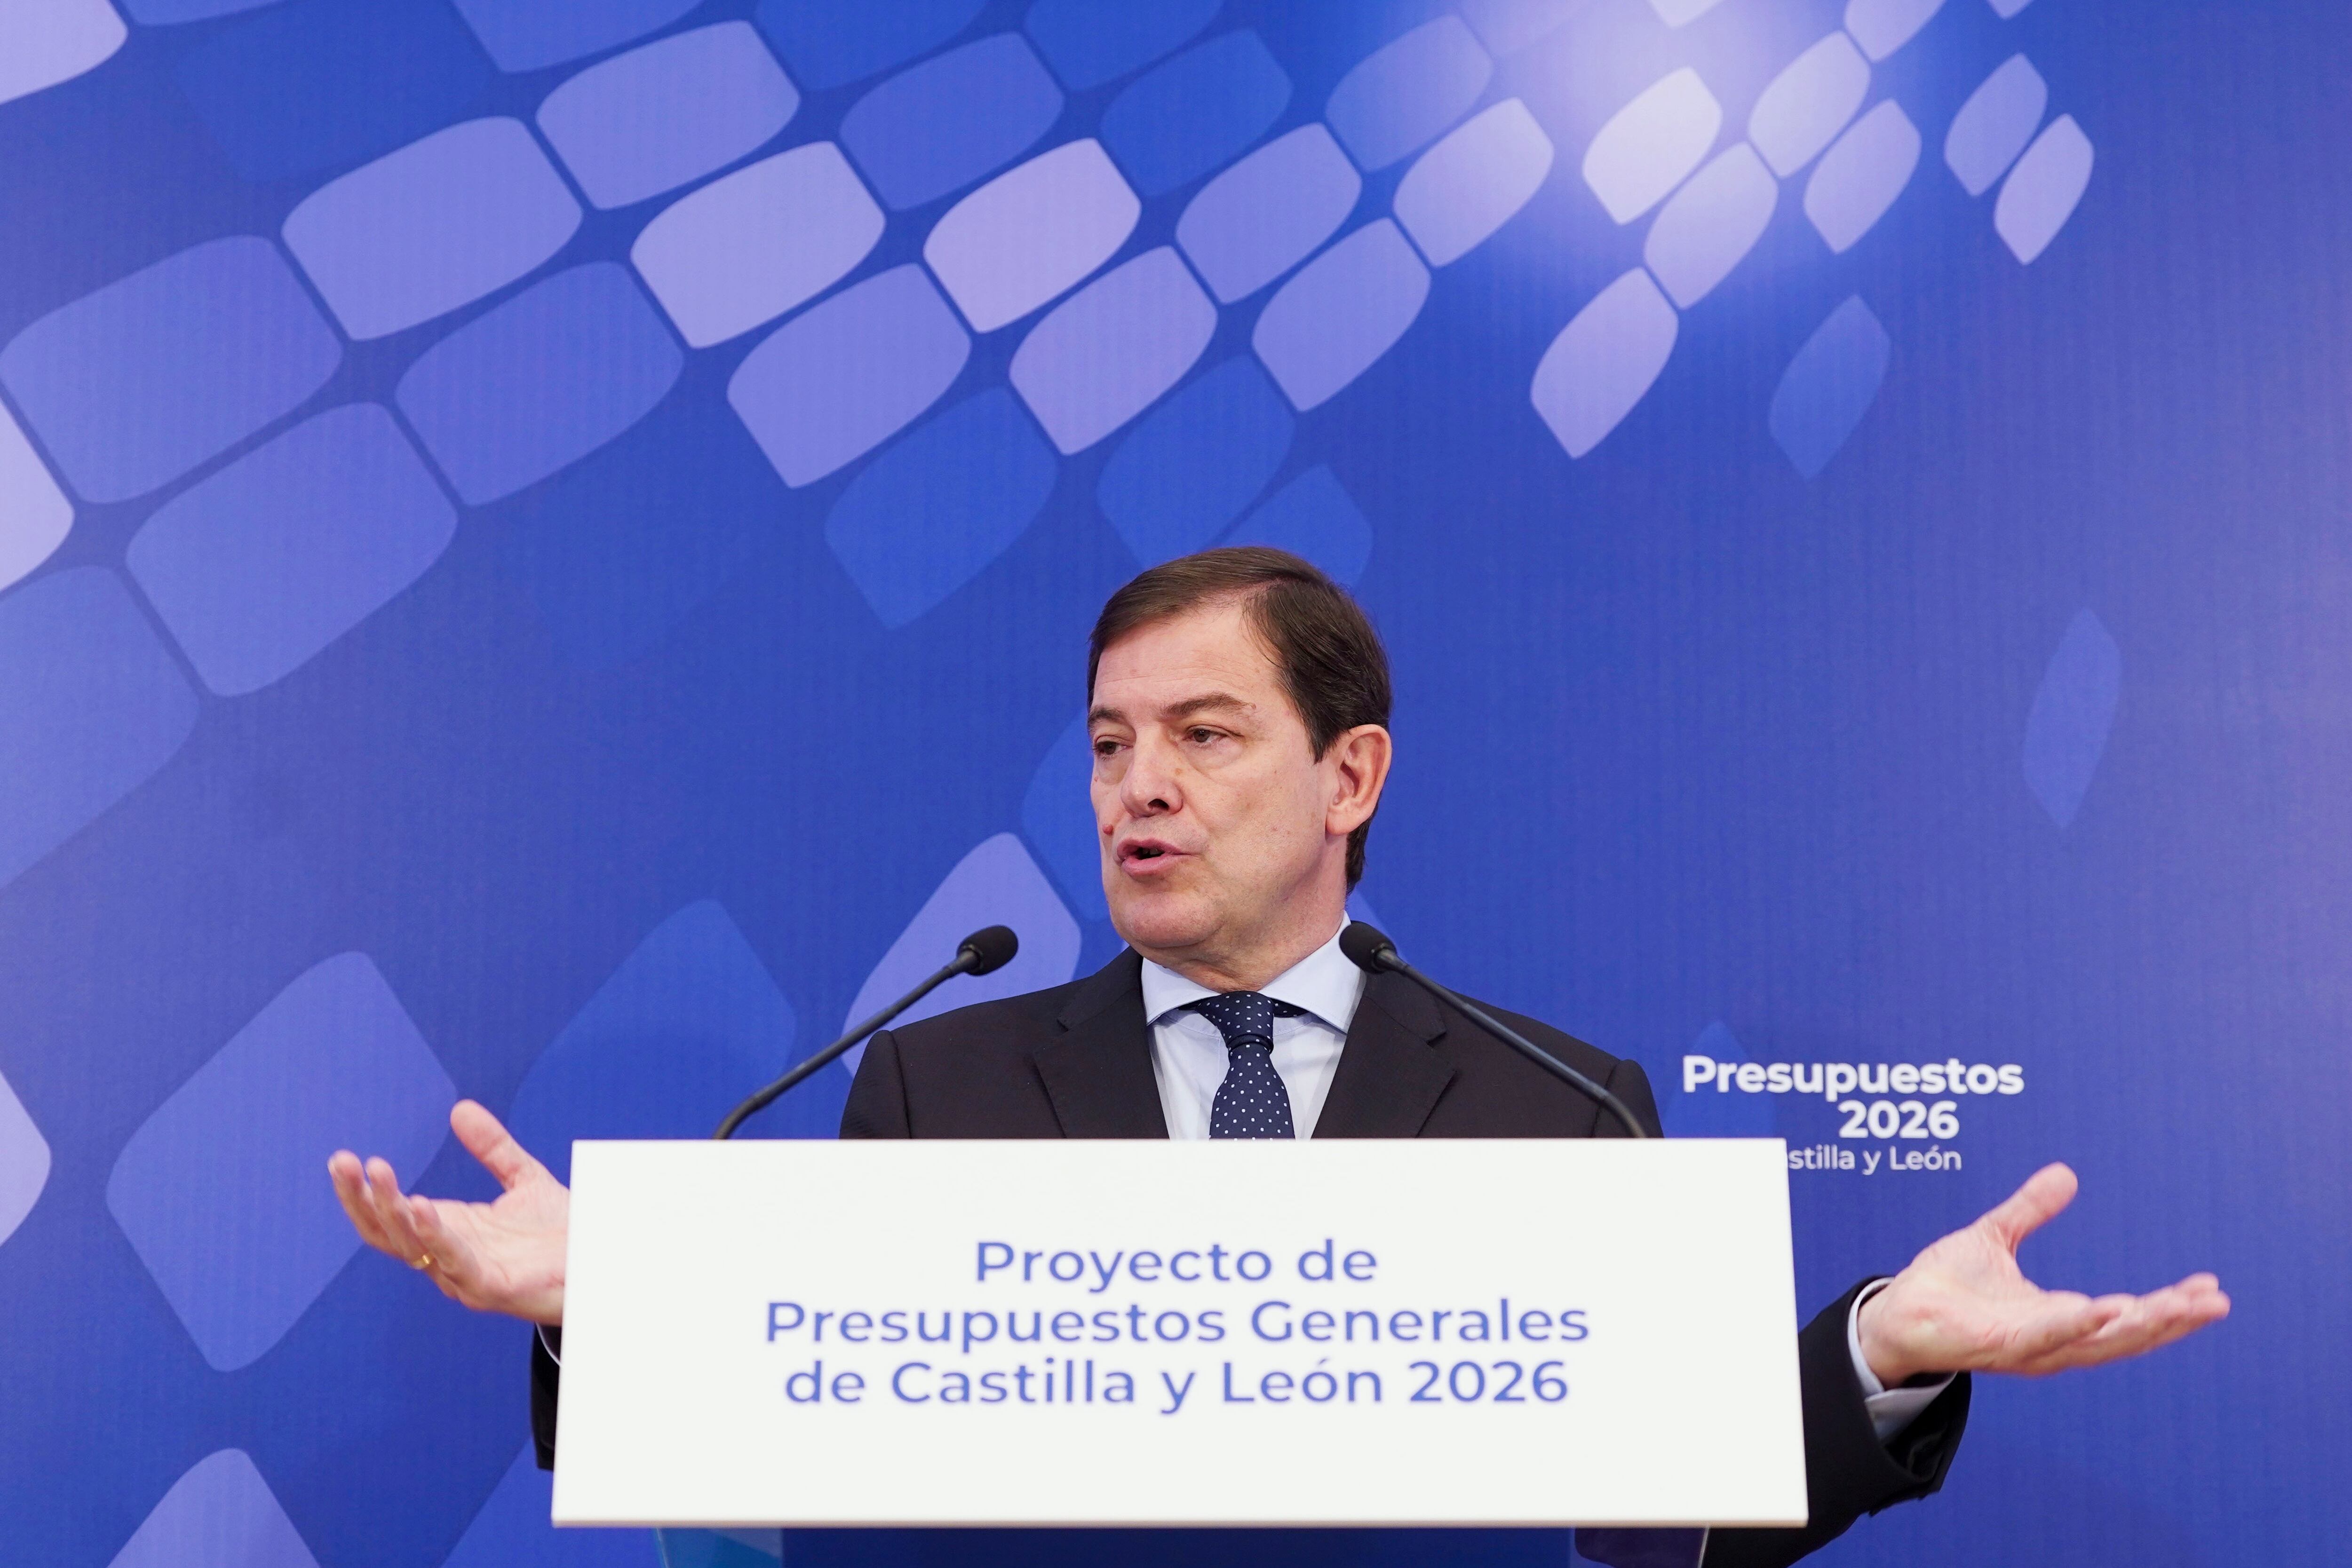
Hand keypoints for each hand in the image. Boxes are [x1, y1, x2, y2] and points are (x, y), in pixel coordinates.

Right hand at [328, 1100, 568, 1324]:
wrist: (601, 1261)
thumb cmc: (561, 1232)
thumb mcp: (523, 1179)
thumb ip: (493, 1148)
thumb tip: (459, 1108)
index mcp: (449, 1232)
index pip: (389, 1215)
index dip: (363, 1191)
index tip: (344, 1159)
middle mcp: (448, 1256)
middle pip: (387, 1232)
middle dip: (360, 1198)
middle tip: (342, 1161)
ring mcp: (465, 1276)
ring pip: (412, 1246)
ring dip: (390, 1209)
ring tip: (376, 1172)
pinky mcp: (490, 1288)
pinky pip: (453, 1262)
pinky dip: (434, 1235)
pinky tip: (420, 1206)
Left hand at [1857, 1162, 2227, 1386]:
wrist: (1895, 1313)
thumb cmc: (1943, 1285)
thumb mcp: (1995, 1237)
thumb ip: (2030, 1209)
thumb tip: (2066, 1173)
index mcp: (2057, 1316)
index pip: (2126, 1313)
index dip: (2168, 1304)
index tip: (2208, 1288)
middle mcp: (2052, 1338)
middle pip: (2126, 1333)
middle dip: (2172, 1320)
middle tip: (2217, 1302)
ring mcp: (2029, 1346)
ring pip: (2097, 1341)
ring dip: (2141, 1326)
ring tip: (2184, 1307)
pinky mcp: (1999, 1346)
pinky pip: (2045, 1337)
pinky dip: (2077, 1324)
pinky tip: (2106, 1309)